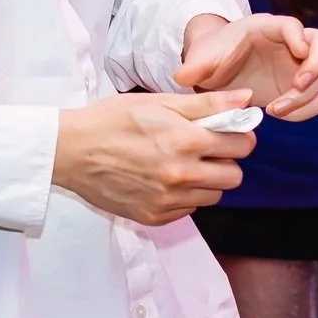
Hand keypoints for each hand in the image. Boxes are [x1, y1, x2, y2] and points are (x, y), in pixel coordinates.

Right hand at [51, 89, 255, 224]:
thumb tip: (246, 99)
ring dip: (207, 181)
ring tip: (184, 164)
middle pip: (234, 177)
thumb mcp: (158, 101)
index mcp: (186, 141)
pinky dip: (185, 197)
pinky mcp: (154, 217)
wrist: (70, 151)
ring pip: (214, 197)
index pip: (242, 146)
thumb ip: (207, 103)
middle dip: (227, 161)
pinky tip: (165, 180)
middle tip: (207, 150)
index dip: (239, 135)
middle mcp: (181, 175)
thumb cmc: (112, 119)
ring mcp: (167, 200)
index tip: (228, 132)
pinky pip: (188, 210)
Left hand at [176, 13, 317, 121]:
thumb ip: (194, 67)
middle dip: (315, 66)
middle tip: (296, 86)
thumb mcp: (201, 58)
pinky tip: (278, 113)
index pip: (294, 25)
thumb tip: (182, 76)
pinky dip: (304, 109)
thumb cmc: (212, 54)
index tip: (297, 54)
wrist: (217, 67)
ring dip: (306, 94)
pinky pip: (315, 98)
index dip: (300, 38)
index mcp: (268, 27)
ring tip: (276, 109)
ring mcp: (297, 66)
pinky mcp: (297, 87)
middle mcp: (290, 43)